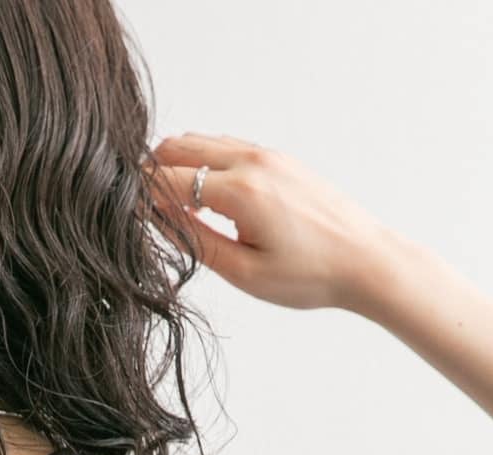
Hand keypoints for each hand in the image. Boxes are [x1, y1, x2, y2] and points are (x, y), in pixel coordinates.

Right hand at [146, 133, 402, 312]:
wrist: (365, 261)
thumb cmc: (310, 275)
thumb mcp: (243, 271)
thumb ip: (196, 239)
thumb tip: (159, 216)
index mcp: (241, 191)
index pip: (170, 179)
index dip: (142, 195)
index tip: (127, 213)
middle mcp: (254, 162)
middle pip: (181, 146)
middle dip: (154, 171)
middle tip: (144, 208)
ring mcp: (269, 155)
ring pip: (204, 141)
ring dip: (180, 164)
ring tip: (174, 205)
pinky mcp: (280, 159)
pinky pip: (228, 147)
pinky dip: (206, 162)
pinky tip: (206, 196)